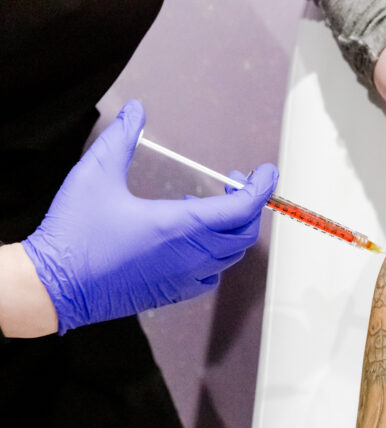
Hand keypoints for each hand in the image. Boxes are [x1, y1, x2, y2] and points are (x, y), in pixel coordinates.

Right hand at [22, 100, 277, 333]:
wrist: (54, 288)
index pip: (243, 208)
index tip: (266, 172)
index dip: (261, 188)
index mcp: (180, 226)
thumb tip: (137, 111)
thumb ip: (121, 138)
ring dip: (231, 229)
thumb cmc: (73, 235)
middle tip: (234, 184)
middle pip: (244, 232)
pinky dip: (217, 255)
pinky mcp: (174, 293)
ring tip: (209, 207)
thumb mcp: (96, 174)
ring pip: (231, 255)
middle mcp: (191, 255)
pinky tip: (196, 241)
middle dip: (249, 205)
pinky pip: (213, 275)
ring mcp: (184, 278)